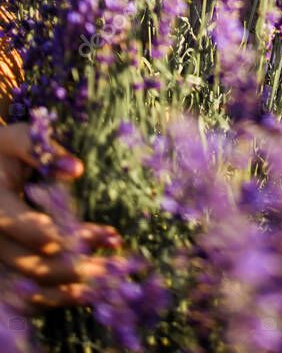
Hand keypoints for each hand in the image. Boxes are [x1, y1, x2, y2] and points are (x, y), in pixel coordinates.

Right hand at [0, 122, 123, 312]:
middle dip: (77, 264)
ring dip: (75, 284)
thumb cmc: (5, 150)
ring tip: (112, 273)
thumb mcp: (20, 138)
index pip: (23, 226)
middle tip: (116, 258)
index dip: (60, 235)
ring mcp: (1, 257)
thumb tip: (76, 170)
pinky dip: (59, 296)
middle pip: (33, 263)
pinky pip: (30, 295)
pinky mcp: (10, 267)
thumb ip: (42, 150)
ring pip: (35, 283)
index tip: (97, 237)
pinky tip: (89, 290)